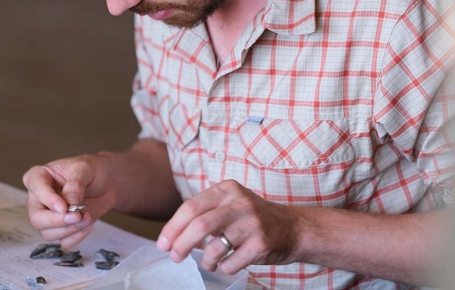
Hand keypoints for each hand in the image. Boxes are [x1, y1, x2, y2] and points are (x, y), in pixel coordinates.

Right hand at [23, 153, 116, 247]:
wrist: (107, 182)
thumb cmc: (92, 170)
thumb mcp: (85, 168)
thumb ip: (75, 184)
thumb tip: (69, 201)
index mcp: (39, 176)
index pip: (35, 188)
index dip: (48, 200)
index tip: (64, 207)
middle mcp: (39, 198)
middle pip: (36, 218)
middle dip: (57, 221)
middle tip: (77, 216)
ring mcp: (48, 215)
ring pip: (48, 233)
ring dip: (70, 229)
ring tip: (87, 216)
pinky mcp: (61, 228)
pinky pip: (63, 241)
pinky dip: (77, 236)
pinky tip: (87, 223)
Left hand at [156, 180, 299, 273]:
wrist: (294, 228)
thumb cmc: (253, 218)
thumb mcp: (230, 204)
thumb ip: (205, 213)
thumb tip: (172, 235)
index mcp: (227, 189)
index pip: (191, 207)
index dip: (173, 227)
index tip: (163, 243)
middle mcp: (239, 202)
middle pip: (199, 225)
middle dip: (181, 244)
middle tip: (175, 257)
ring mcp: (252, 223)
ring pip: (214, 247)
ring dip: (205, 261)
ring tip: (208, 263)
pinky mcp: (262, 243)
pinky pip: (231, 263)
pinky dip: (223, 267)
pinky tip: (228, 263)